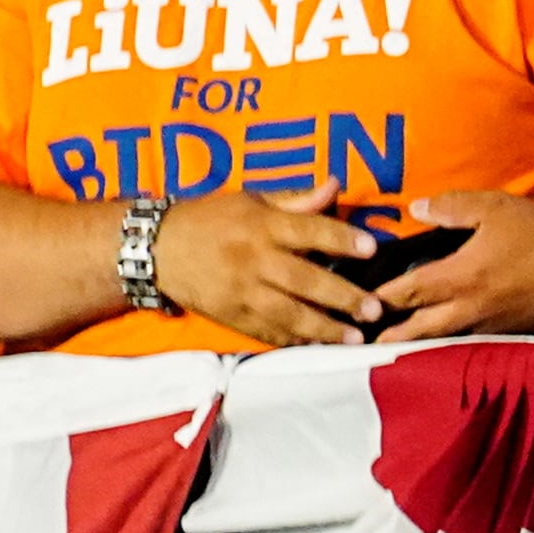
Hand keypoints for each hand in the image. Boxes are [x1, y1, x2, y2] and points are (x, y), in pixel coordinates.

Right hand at [146, 179, 385, 345]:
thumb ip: (295, 200)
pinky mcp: (232, 318)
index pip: (307, 230)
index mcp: (260, 224)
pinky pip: (269, 333)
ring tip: (355, 338)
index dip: (340, 238)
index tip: (371, 248)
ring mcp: (242, 293)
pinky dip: (296, 341)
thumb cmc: (210, 218)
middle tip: (374, 309)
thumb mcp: (249, 199)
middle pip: (303, 279)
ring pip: (289, 314)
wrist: (159, 250)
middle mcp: (254, 259)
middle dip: (342, 296)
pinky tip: (320, 346)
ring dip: (325, 328)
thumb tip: (335, 186)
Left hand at [374, 188, 533, 339]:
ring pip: (442, 341)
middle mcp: (469, 309)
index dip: (382, 297)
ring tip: (392, 350)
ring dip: (415, 345)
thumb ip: (451, 208)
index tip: (358, 303)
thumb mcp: (492, 207)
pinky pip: (468, 343)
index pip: (410, 291)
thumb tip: (415, 209)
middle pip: (420, 328)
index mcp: (461, 277)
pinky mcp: (506, 334)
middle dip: (391, 335)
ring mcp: (488, 326)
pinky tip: (437, 348)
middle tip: (364, 343)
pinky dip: (446, 347)